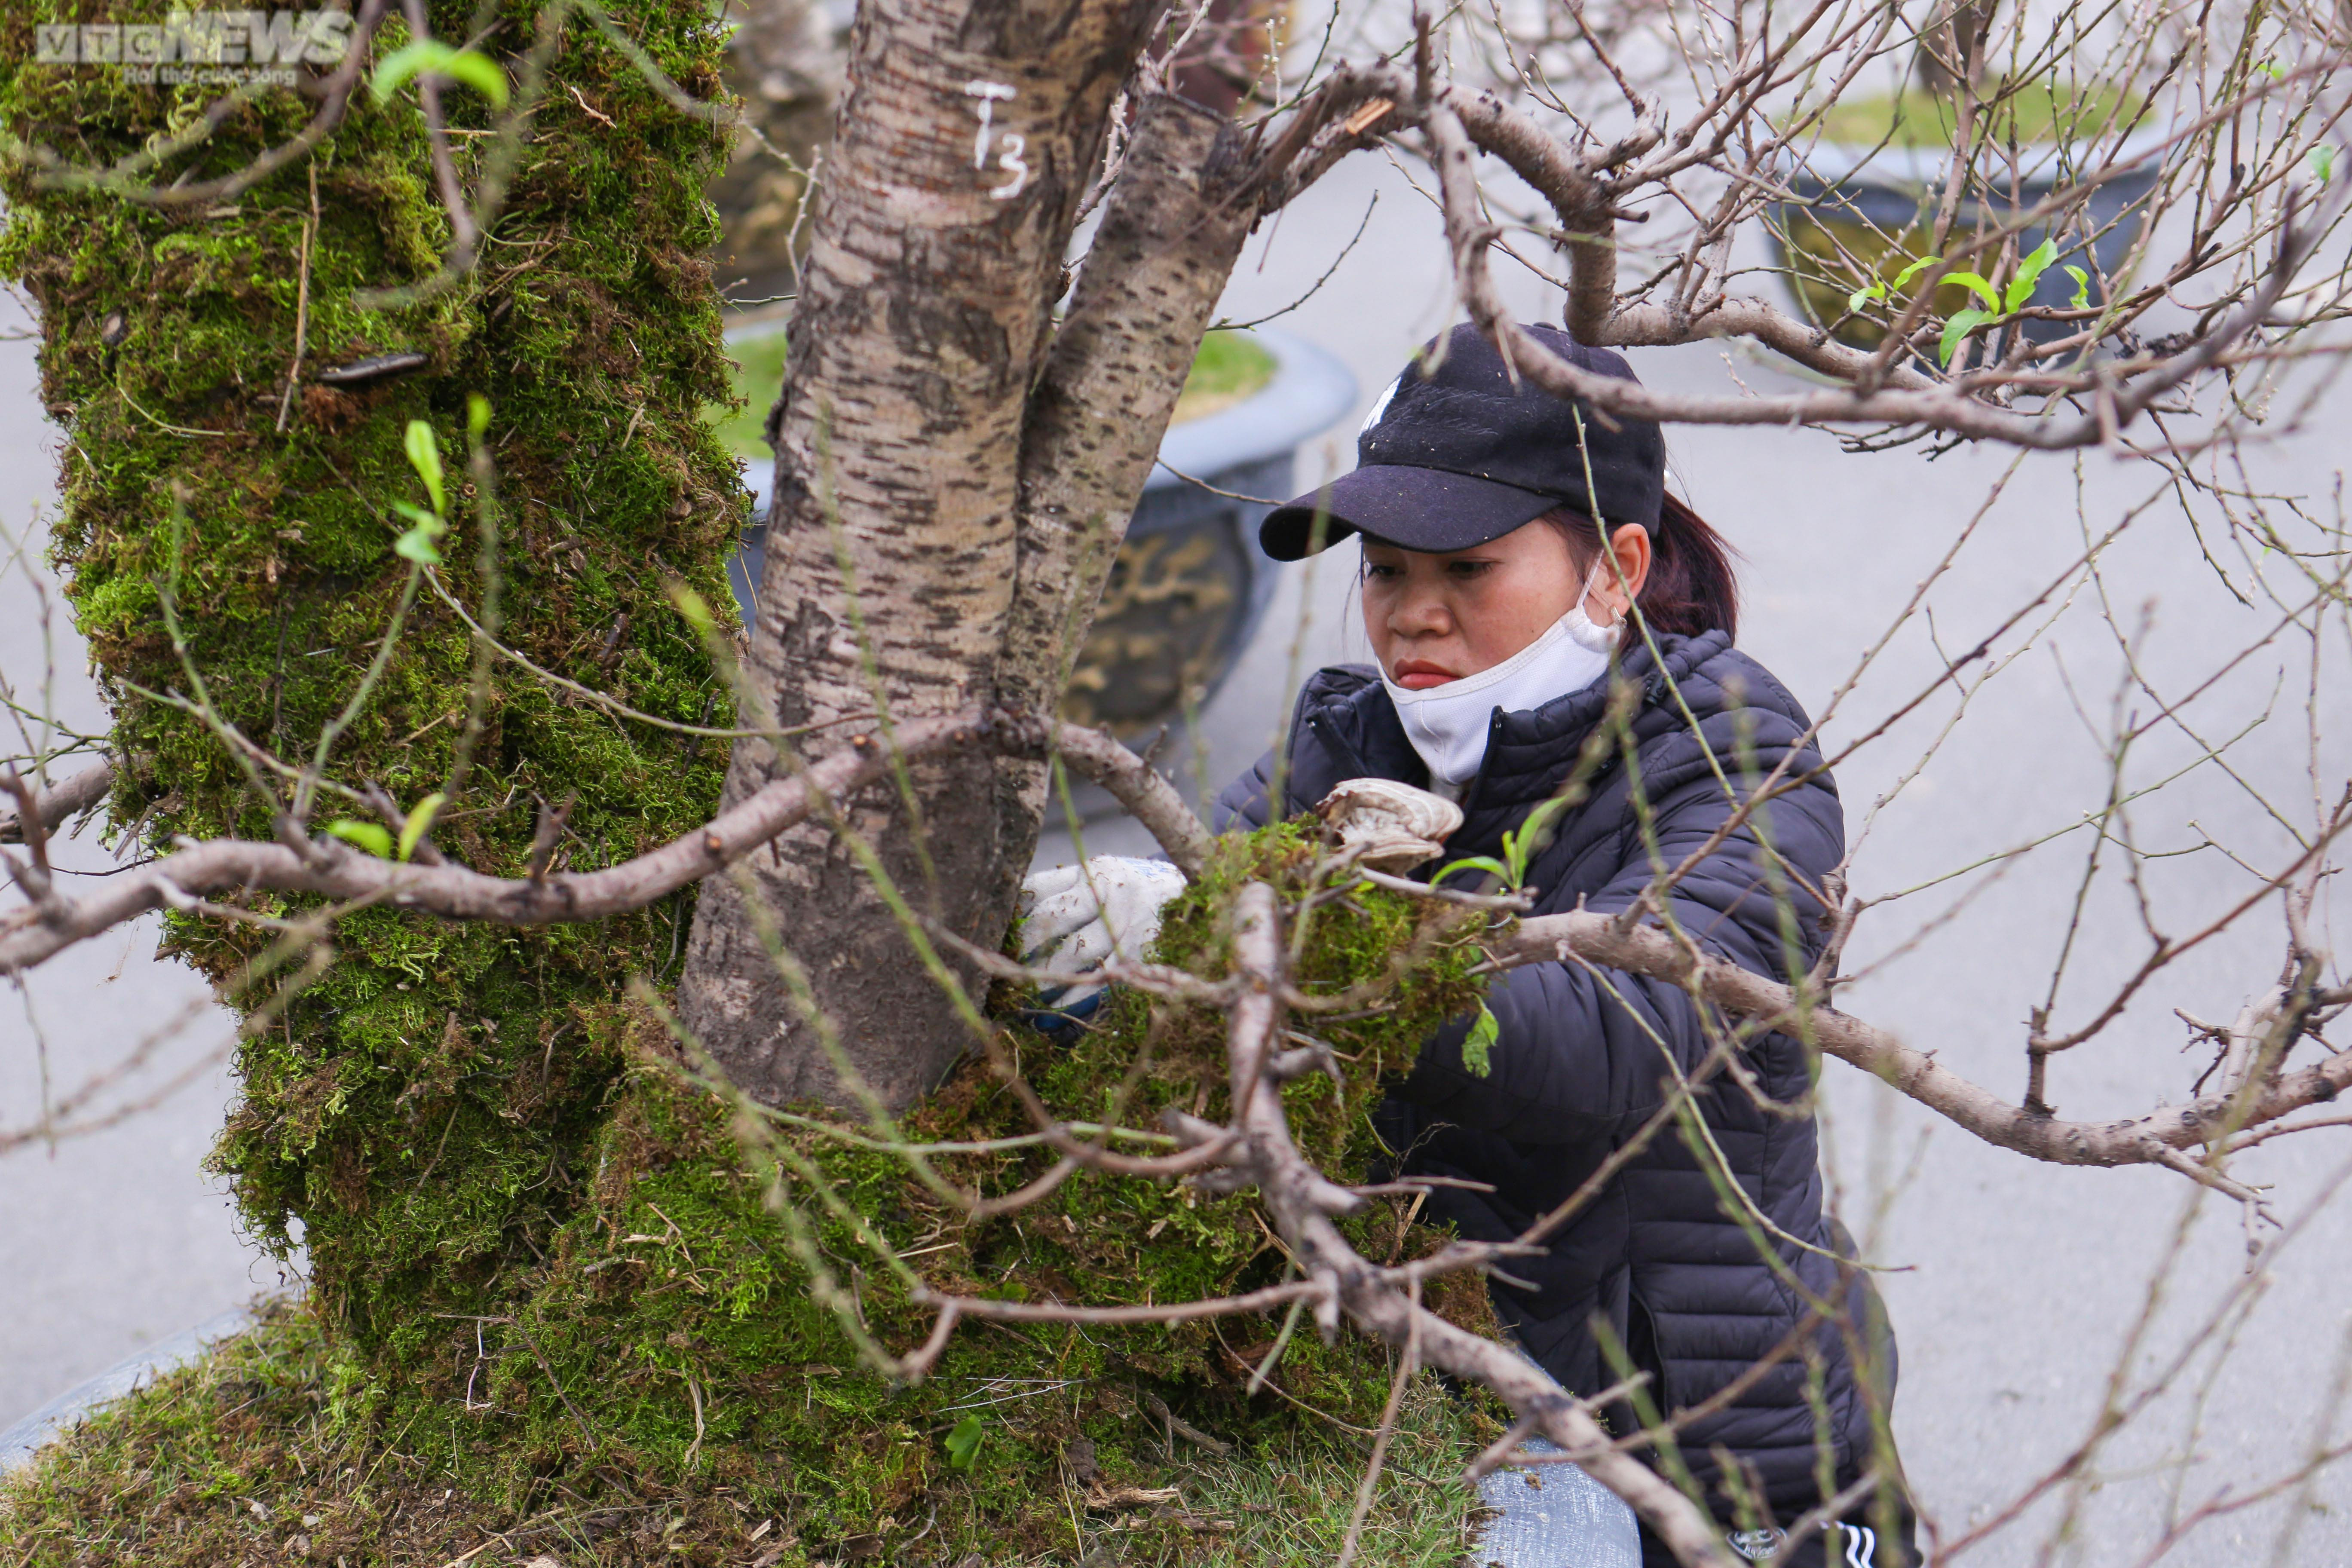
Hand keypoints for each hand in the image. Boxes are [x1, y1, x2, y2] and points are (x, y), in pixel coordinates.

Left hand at [1017, 856, 1188, 1012]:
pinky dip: (1073, 996)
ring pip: (1074, 951)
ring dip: (1046, 972)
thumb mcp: (1096, 878)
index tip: (1003, 934)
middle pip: (1052, 918)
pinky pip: (1099, 979)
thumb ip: (1063, 891)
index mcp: (1092, 872)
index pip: (1039, 890)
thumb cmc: (1124, 892)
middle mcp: (1108, 895)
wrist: (1179, 898)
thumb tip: (1015, 919)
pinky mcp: (1137, 954)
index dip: (1016, 914)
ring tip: (1029, 985)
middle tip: (1011, 962)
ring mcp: (1124, 925)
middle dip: (1026, 945)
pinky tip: (1055, 1005)